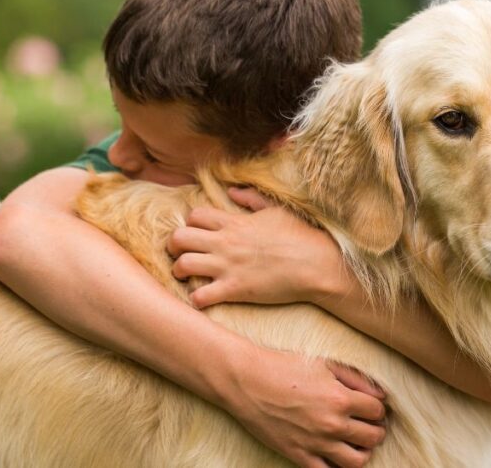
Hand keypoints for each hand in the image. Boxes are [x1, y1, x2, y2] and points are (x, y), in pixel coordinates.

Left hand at [167, 187, 355, 308]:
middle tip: (180, 253)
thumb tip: (232, 190)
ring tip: (185, 276)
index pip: (194, 216)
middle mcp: (226, 242)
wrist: (316, 264)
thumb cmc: (301, 236)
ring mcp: (228, 266)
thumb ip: (252, 199)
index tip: (197, 233)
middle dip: (173, 246)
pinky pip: (200, 296)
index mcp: (235, 222)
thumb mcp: (276, 210)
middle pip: (179, 238)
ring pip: (182, 265)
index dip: (190, 224)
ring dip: (179, 272)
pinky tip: (203, 298)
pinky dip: (196, 299)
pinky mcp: (235, 289)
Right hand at [218, 344, 387, 467]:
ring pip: (357, 461)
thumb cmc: (285, 367)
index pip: (378, 411)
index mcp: (340, 398)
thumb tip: (381, 394)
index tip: (370, 406)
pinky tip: (334, 455)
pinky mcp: (298, 455)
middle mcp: (331, 423)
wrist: (246, 381)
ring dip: (362, 452)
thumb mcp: (324, 364)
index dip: (377, 408)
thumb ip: (356, 378)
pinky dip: (336, 467)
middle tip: (366, 424)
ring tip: (355, 442)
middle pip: (373, 437)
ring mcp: (315, 442)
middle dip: (375, 430)